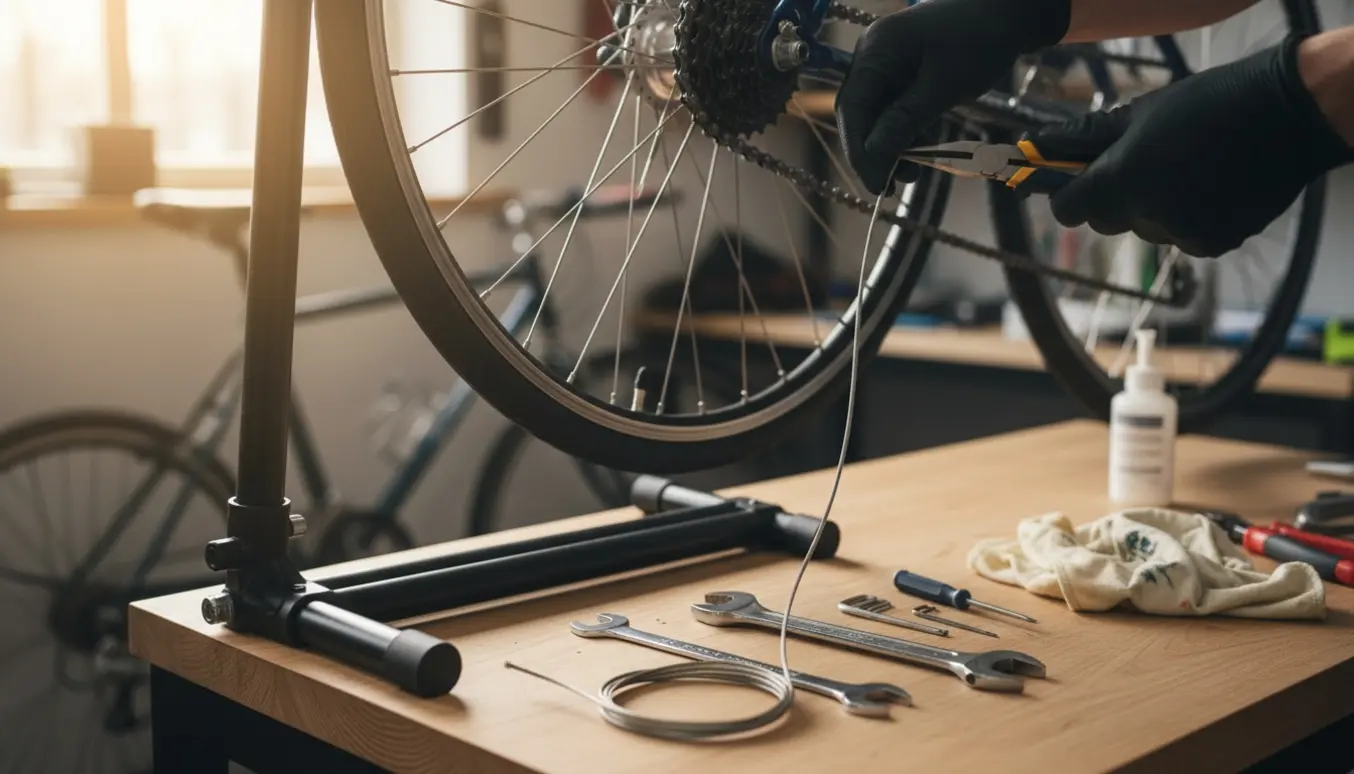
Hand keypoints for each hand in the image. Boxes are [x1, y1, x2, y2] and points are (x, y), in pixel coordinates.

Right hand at [835, 0, 1070, 194]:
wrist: (1013, 10)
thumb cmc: (980, 40)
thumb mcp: (944, 86)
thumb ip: (904, 121)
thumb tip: (873, 155)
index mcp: (876, 51)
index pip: (851, 109)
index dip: (859, 151)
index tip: (876, 185)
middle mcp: (873, 55)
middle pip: (859, 114)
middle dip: (873, 152)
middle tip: (890, 187)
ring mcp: (888, 62)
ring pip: (877, 114)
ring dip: (890, 146)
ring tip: (912, 174)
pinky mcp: (906, 70)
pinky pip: (895, 107)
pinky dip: (905, 132)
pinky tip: (920, 152)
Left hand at [1033, 34, 1353, 257]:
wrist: (1288, 115)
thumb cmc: (1208, 103)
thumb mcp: (1140, 113)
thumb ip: (1085, 138)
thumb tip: (1035, 145)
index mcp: (1122, 178)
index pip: (1069, 209)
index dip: (1070, 195)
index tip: (1078, 181)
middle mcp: (1148, 213)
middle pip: (1106, 221)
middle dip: (1113, 198)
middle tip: (1144, 164)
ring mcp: (1181, 234)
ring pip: (1146, 229)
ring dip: (1154, 208)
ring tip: (1189, 169)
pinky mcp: (1212, 245)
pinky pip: (1180, 237)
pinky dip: (1188, 219)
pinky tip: (1212, 187)